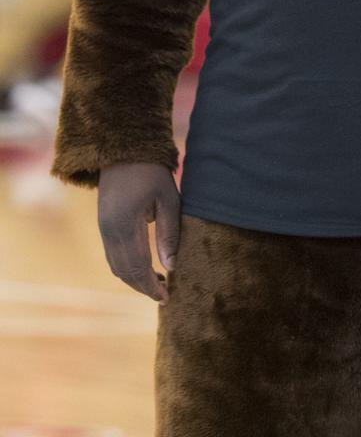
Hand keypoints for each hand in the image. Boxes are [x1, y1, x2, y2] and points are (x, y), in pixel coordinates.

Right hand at [97, 162, 179, 303]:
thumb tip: (171, 267)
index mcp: (126, 225)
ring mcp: (103, 228)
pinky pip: (113, 255)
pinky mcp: (103, 224)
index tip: (166, 297)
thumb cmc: (152, 171)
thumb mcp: (168, 199)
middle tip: (165, 293)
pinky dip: (127, 266)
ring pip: (116, 265)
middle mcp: (109, 231)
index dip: (151, 286)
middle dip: (143, 286)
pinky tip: (145, 266)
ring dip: (134, 278)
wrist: (124, 150)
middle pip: (124, 272)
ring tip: (159, 281)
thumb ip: (169, 234)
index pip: (137, 268)